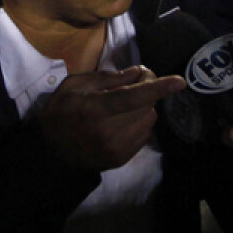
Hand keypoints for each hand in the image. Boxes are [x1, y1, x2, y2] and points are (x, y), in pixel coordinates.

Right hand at [38, 66, 185, 171]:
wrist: (52, 154)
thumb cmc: (60, 114)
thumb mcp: (73, 86)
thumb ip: (105, 78)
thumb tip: (136, 73)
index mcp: (94, 109)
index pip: (132, 97)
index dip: (158, 88)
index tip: (180, 81)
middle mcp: (108, 131)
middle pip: (146, 105)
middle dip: (146, 89)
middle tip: (134, 81)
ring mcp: (117, 148)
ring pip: (149, 118)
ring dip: (143, 106)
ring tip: (123, 105)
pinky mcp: (122, 158)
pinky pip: (145, 133)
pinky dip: (139, 122)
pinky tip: (121, 121)